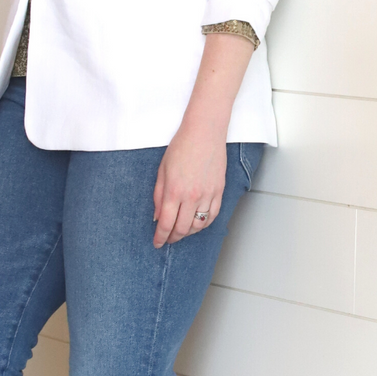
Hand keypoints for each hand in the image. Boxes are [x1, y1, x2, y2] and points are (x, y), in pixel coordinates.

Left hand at [152, 125, 226, 246]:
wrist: (204, 133)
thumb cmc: (181, 147)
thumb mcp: (162, 171)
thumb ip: (159, 196)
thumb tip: (157, 217)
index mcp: (174, 191)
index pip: (166, 224)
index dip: (161, 237)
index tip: (157, 242)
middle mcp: (192, 196)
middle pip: (182, 229)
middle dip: (173, 238)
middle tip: (168, 239)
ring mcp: (207, 195)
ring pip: (198, 226)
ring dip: (188, 233)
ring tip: (181, 231)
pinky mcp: (219, 191)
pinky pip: (212, 216)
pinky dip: (204, 224)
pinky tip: (196, 224)